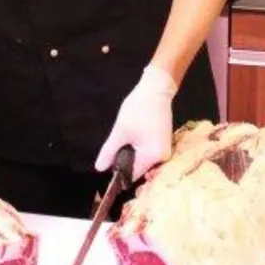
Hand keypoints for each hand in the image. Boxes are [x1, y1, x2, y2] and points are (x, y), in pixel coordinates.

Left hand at [95, 64, 177, 179]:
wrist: (156, 89)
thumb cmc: (138, 109)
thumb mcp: (120, 131)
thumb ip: (109, 152)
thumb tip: (99, 169)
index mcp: (153, 156)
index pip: (133, 175)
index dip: (119, 174)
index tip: (109, 166)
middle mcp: (163, 157)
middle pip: (139, 169)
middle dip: (126, 162)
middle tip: (118, 146)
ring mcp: (165, 150)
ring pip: (143, 161)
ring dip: (133, 155)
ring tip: (126, 140)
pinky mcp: (164, 143)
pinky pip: (149, 153)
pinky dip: (139, 149)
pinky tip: (134, 137)